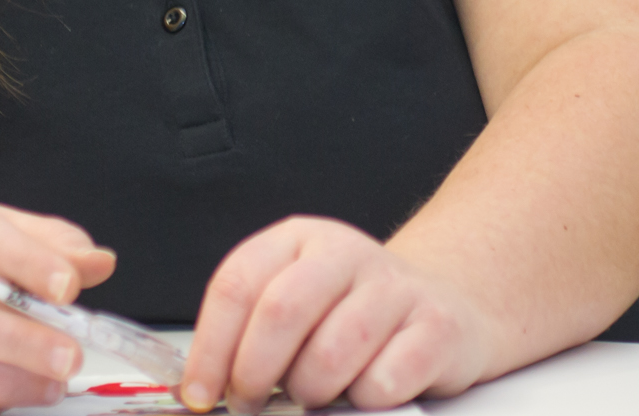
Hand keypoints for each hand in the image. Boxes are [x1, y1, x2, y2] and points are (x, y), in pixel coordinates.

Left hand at [179, 217, 491, 413]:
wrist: (439, 309)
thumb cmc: (352, 317)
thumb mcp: (296, 306)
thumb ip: (250, 335)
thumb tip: (202, 389)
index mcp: (299, 240)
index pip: (237, 285)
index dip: (210, 348)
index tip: (199, 394)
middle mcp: (346, 253)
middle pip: (280, 313)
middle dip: (254, 374)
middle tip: (253, 403)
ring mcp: (396, 287)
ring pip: (329, 357)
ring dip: (312, 394)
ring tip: (318, 393)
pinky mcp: (437, 327)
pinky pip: (382, 384)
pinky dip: (364, 403)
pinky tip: (368, 389)